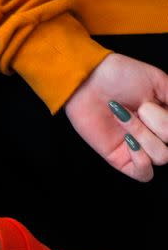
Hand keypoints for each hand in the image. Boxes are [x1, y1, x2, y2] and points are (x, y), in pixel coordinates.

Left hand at [65, 53, 167, 181]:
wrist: (89, 80)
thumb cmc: (120, 75)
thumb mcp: (158, 81)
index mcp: (166, 117)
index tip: (154, 104)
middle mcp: (156, 134)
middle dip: (158, 123)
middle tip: (140, 107)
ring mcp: (139, 148)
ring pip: (161, 157)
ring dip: (143, 134)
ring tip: (124, 116)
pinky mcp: (119, 158)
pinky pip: (143, 174)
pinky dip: (142, 160)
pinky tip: (130, 141)